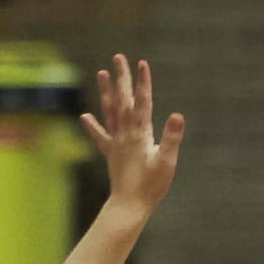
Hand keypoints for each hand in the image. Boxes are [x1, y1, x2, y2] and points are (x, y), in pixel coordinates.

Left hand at [82, 54, 184, 213]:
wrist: (129, 206)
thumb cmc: (151, 187)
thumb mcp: (167, 162)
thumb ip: (172, 138)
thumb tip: (178, 115)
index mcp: (140, 134)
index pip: (143, 102)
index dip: (143, 82)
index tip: (142, 63)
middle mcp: (125, 134)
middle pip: (123, 100)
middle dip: (122, 78)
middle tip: (118, 57)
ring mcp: (116, 143)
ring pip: (110, 112)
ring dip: (106, 92)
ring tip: (102, 73)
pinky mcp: (111, 154)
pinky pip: (101, 137)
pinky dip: (92, 126)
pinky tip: (85, 116)